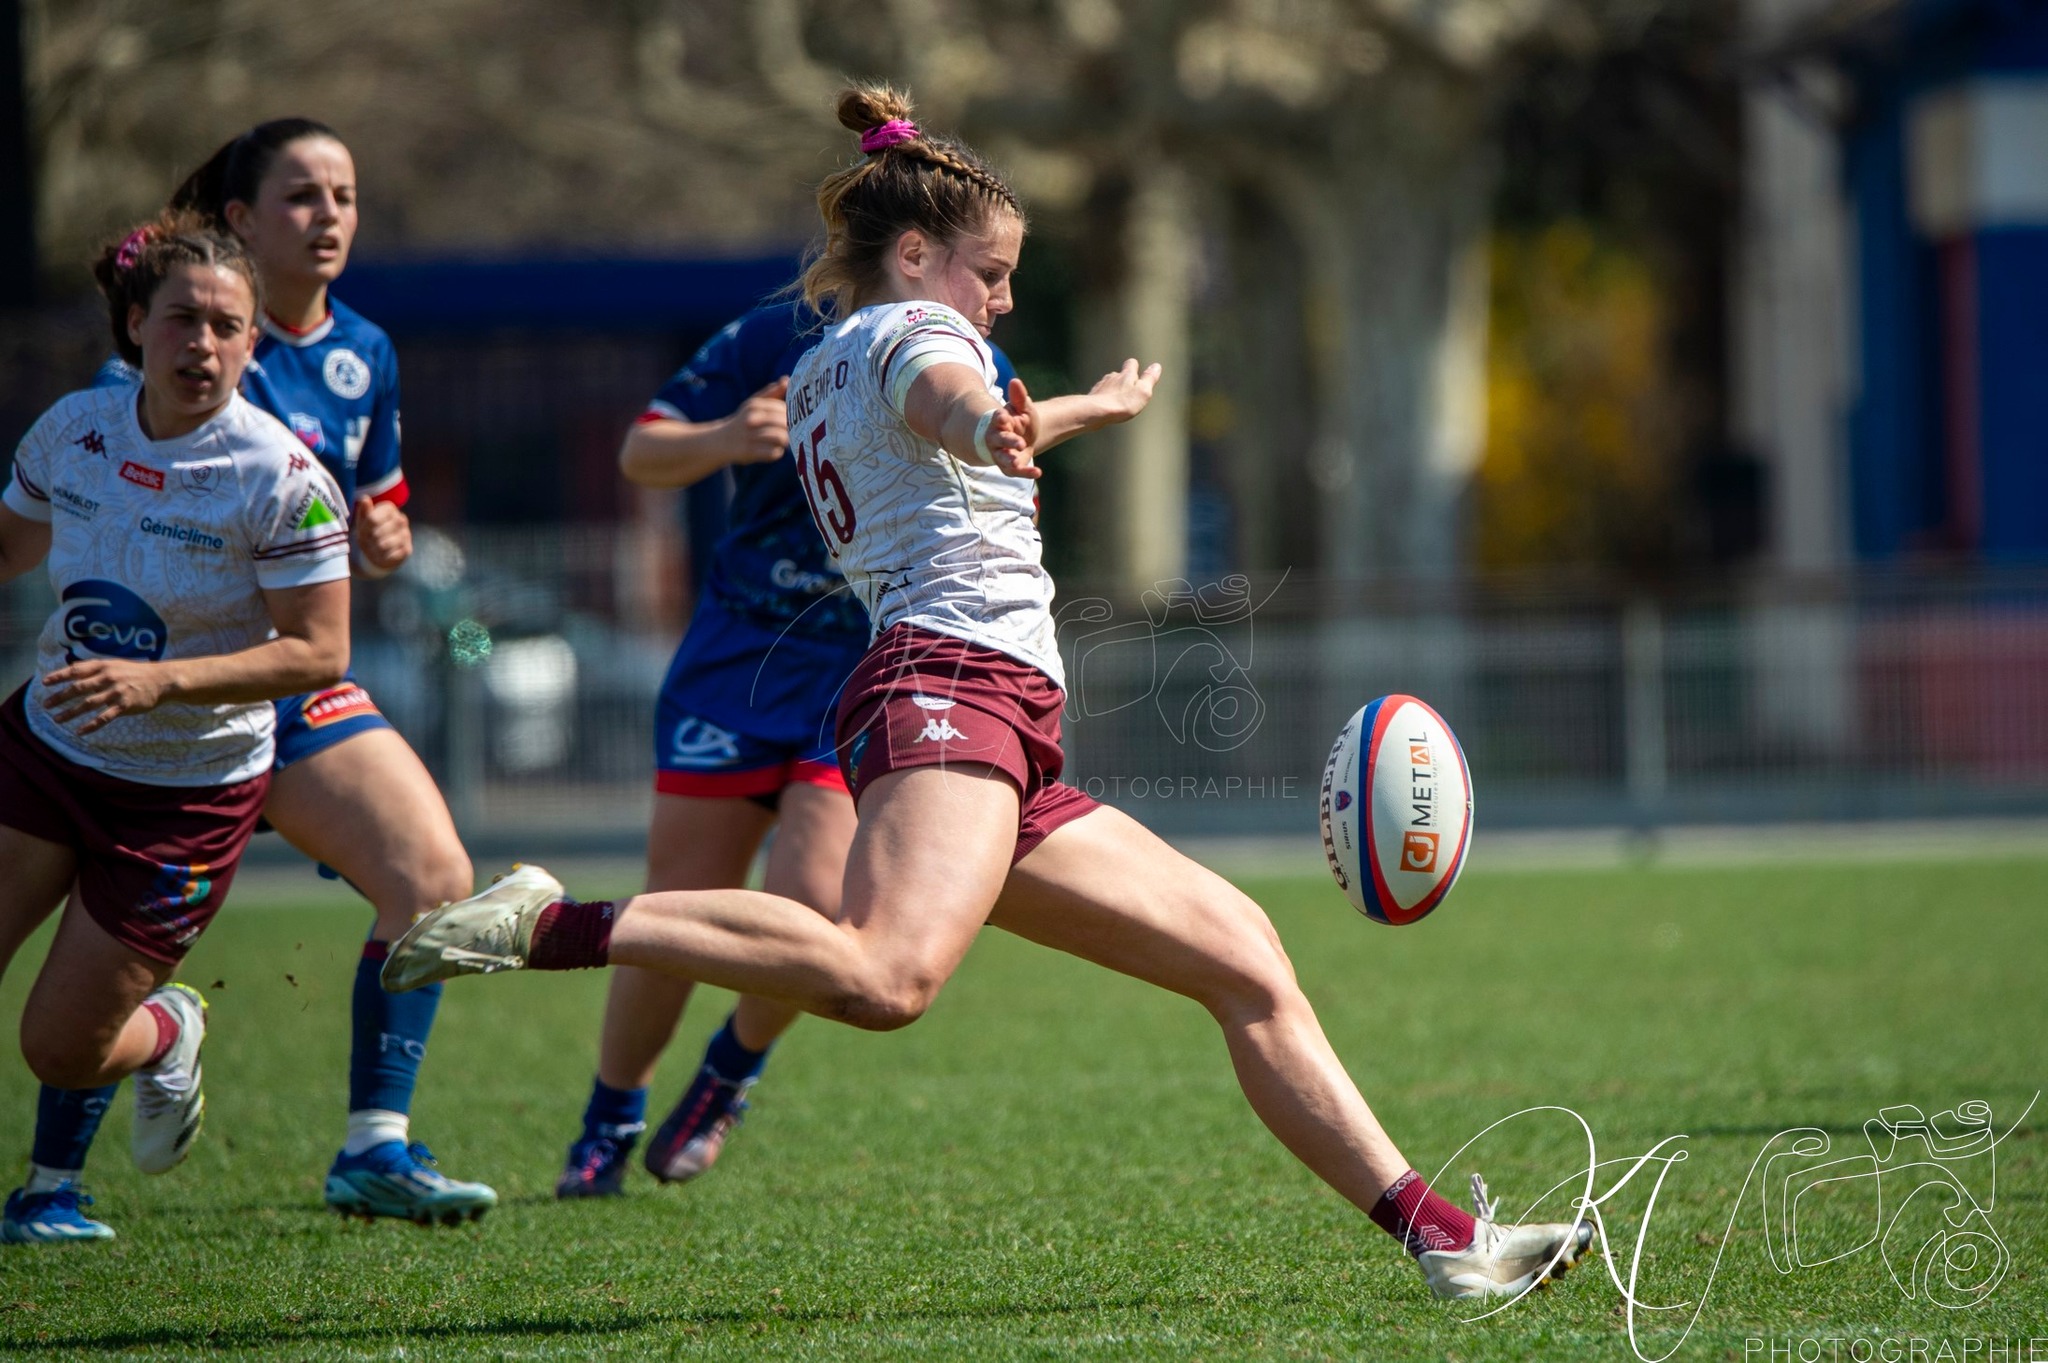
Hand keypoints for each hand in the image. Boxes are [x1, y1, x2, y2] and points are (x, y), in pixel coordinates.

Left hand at [41, 658, 170, 733]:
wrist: (162, 680)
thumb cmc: (136, 672)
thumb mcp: (114, 664)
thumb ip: (93, 667)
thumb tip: (71, 667)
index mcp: (104, 666)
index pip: (76, 671)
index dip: (59, 676)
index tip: (44, 683)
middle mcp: (108, 678)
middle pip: (78, 688)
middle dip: (60, 697)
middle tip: (46, 705)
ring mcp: (116, 692)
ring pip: (88, 704)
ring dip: (70, 713)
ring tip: (57, 720)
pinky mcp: (125, 705)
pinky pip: (104, 717)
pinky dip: (91, 725)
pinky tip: (80, 731)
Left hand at [353, 494, 412, 572]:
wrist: (377, 554)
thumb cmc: (368, 535)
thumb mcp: (362, 523)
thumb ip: (364, 511)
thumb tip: (365, 498)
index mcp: (389, 508)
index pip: (373, 519)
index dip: (366, 528)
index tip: (364, 531)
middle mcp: (401, 518)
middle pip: (380, 531)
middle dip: (372, 539)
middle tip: (369, 541)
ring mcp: (406, 534)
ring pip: (387, 543)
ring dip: (376, 549)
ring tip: (374, 549)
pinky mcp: (408, 549)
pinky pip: (393, 554)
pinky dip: (384, 557)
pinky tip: (382, 555)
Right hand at [723, 376, 790, 463]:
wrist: (721, 440)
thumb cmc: (743, 420)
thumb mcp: (754, 404)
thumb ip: (772, 392)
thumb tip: (787, 379)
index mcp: (755, 405)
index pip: (783, 409)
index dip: (792, 416)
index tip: (792, 421)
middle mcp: (751, 418)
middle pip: (783, 423)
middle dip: (790, 429)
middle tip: (790, 433)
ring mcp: (749, 435)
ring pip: (780, 437)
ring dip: (785, 441)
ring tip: (782, 442)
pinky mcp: (749, 452)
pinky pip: (773, 453)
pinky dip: (777, 452)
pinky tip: (773, 450)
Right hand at [984, 378, 1041, 479]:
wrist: (1024, 436)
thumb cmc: (1020, 420)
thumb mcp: (1023, 407)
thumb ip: (1019, 396)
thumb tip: (1015, 381)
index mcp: (999, 422)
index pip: (996, 419)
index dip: (999, 418)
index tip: (1003, 416)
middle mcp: (996, 439)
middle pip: (998, 440)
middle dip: (1008, 441)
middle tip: (1020, 443)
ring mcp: (1001, 453)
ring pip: (1002, 458)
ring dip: (1010, 460)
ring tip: (1018, 463)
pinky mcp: (1008, 466)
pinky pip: (1015, 471)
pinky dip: (1026, 472)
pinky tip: (1038, 472)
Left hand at [1087, 359, 1161, 426]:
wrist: (1096, 411)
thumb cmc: (1122, 403)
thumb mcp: (1143, 392)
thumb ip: (1149, 379)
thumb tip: (1157, 366)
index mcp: (1126, 374)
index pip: (1131, 363)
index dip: (1134, 367)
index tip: (1137, 371)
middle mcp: (1112, 377)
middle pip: (1119, 374)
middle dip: (1123, 380)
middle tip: (1128, 389)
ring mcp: (1101, 385)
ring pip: (1108, 384)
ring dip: (1113, 389)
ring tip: (1117, 399)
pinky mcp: (1092, 396)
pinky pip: (1100, 394)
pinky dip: (1103, 398)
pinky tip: (1105, 406)